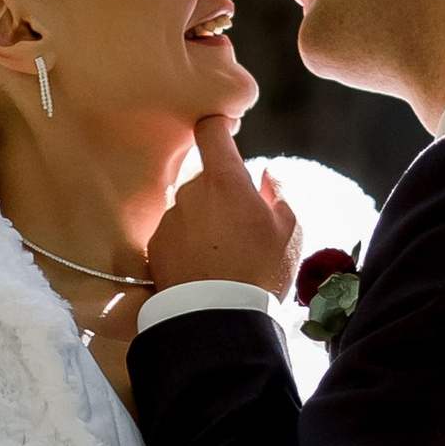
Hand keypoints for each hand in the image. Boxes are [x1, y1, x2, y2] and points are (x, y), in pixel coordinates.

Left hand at [147, 116, 299, 297]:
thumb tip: (267, 174)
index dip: (218, 125)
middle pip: (204, 177)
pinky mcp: (155, 246)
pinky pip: (175, 234)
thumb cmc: (261, 272)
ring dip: (205, 222)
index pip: (210, 130)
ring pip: (190, 208)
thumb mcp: (289, 232)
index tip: (227, 129)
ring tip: (225, 258)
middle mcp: (189, 192)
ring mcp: (169, 219)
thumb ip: (278, 194)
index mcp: (224, 180)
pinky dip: (188, 244)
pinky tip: (204, 270)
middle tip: (243, 227)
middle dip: (221, 193)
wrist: (218, 320)